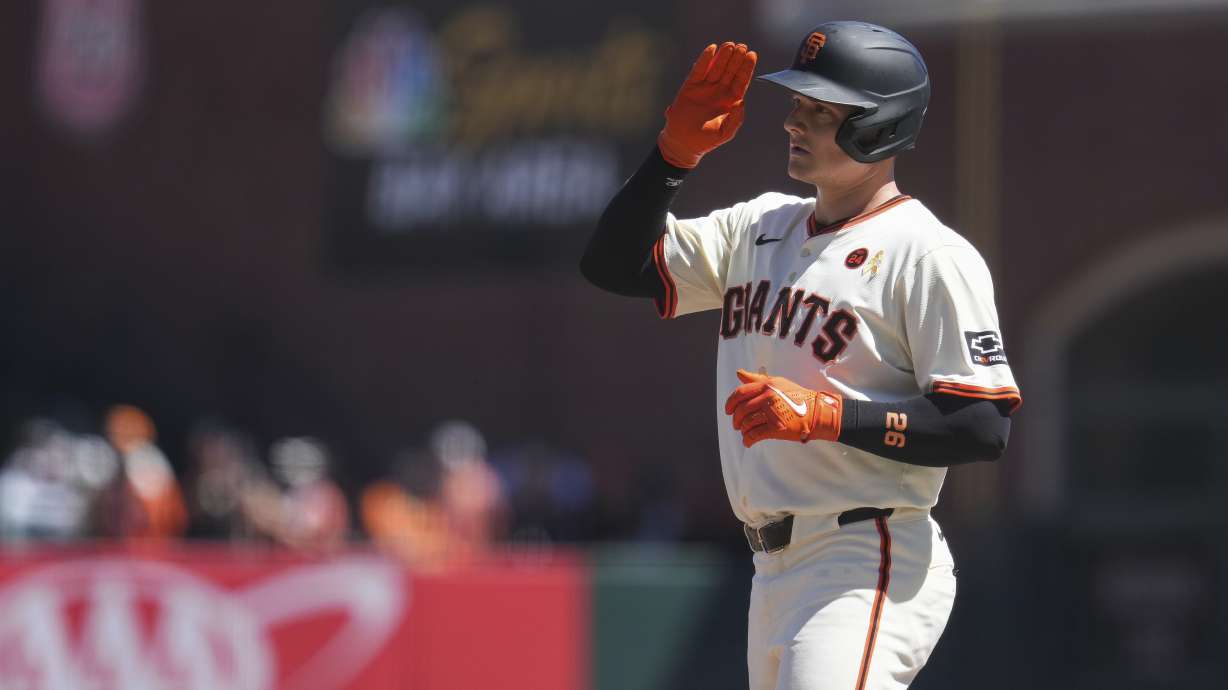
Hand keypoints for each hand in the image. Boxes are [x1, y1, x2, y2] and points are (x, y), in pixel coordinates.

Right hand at [658, 42, 757, 168]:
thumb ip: (736, 119)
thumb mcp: (726, 132)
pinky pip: (699, 70)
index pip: (741, 80)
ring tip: (730, 45)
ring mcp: (705, 87)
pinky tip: (712, 49)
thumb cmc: (707, 140)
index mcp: (730, 100)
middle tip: (741, 46)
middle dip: (736, 58)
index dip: (747, 67)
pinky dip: (705, 59)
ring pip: (717, 67)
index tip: (752, 55)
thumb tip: (740, 102)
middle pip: (730, 70)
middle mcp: (719, 91)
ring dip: (723, 55)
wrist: (684, 143)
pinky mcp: (690, 86)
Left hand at [724, 369, 842, 447]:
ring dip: (743, 430)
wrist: (817, 412)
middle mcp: (768, 397)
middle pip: (741, 410)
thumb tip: (739, 373)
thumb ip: (757, 379)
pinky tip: (748, 441)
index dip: (730, 403)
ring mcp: (772, 413)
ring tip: (745, 432)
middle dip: (736, 419)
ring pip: (747, 423)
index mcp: (766, 385)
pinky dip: (748, 440)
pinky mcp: (776, 428)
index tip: (727, 410)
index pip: (740, 393)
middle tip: (737, 424)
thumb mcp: (777, 383)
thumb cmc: (796, 397)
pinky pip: (754, 435)